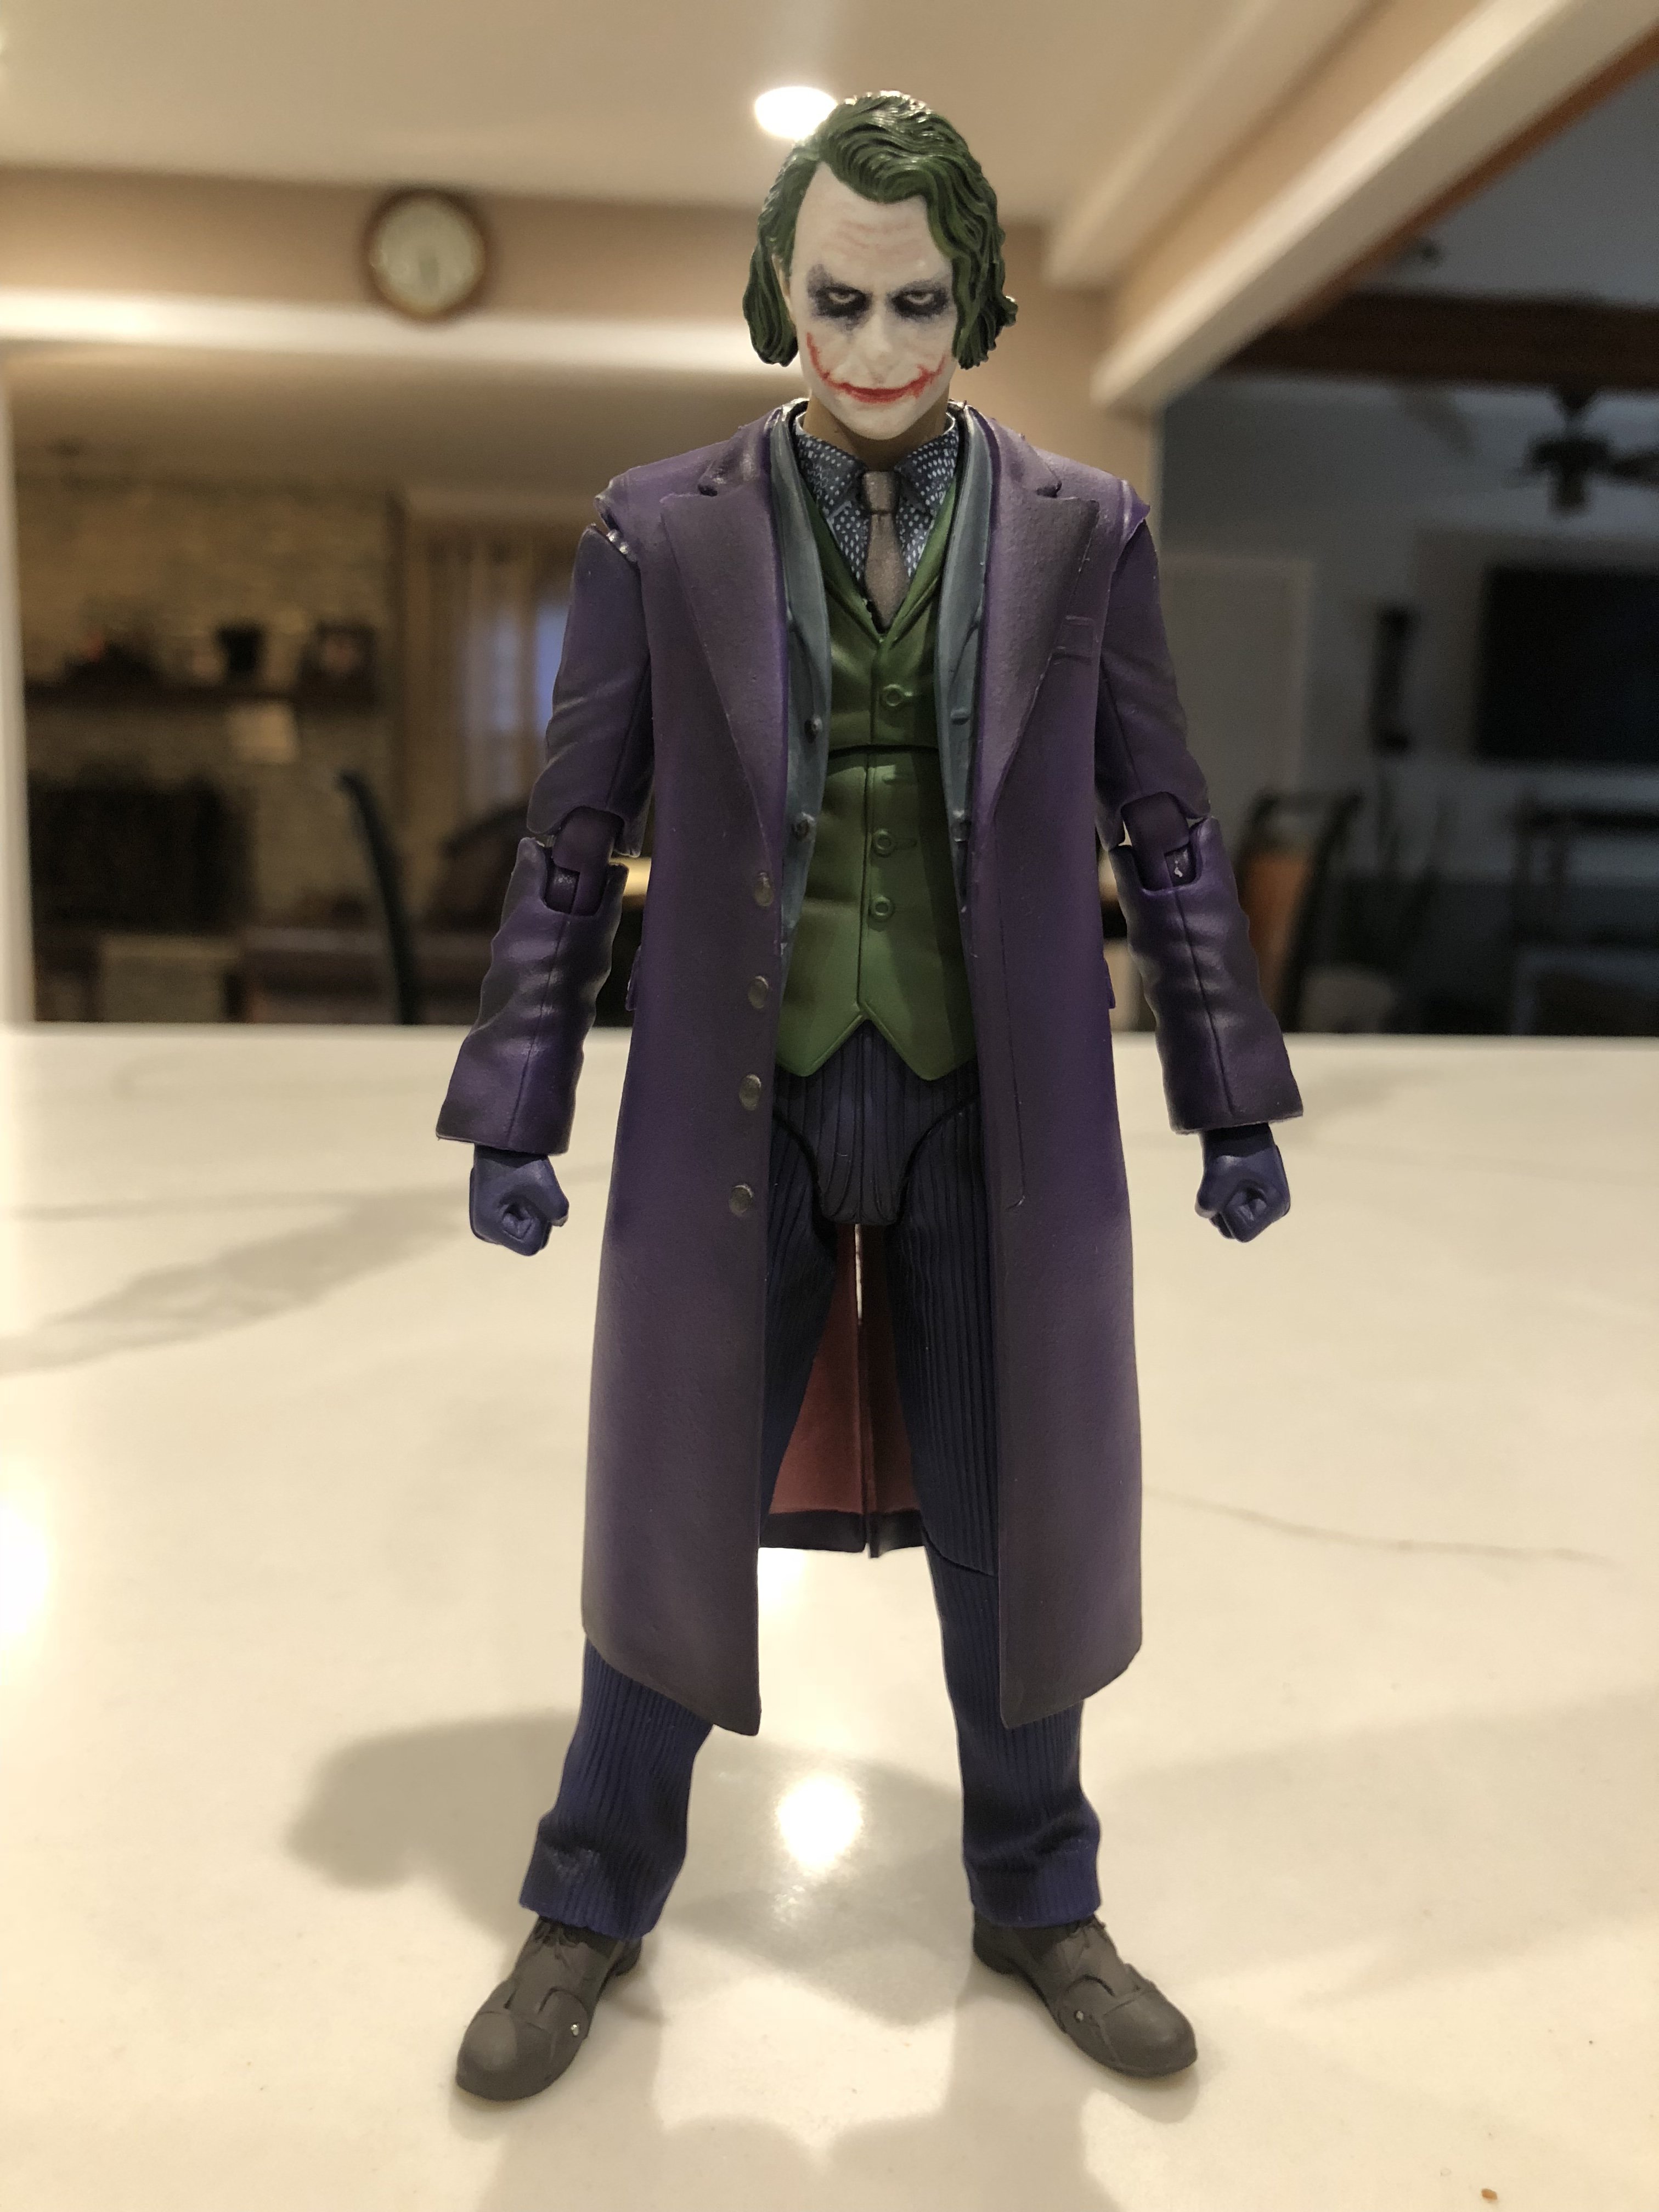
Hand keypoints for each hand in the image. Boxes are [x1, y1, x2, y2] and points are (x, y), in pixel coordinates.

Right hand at [469, 1147, 568, 1255]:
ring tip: (526, 1189)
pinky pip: (519, 1223)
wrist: (499, 1140)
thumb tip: (560, 1222)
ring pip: (526, 1232)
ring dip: (534, 1213)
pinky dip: (527, 1210)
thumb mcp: (542, 1183)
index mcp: (490, 1228)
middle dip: (538, 1219)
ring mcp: (487, 1226)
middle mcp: (484, 1232)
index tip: (535, 1199)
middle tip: (532, 1192)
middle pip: (527, 1240)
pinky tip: (521, 1191)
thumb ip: (557, 1208)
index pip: (530, 1246)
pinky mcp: (492, 1218)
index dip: (541, 1224)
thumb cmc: (517, 1160)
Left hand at [1196, 1129, 1289, 1243]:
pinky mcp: (1251, 1196)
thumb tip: (1205, 1212)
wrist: (1234, 1124)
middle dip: (1222, 1210)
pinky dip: (1219, 1199)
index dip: (1229, 1213)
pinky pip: (1227, 1210)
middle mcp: (1273, 1210)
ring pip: (1227, 1221)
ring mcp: (1262, 1203)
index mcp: (1275, 1206)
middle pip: (1234, 1229)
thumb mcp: (1220, 1172)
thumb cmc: (1233, 1146)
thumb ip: (1210, 1199)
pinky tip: (1221, 1179)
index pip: (1242, 1232)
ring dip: (1218, 1203)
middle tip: (1223, 1182)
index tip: (1231, 1187)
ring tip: (1222, 1178)